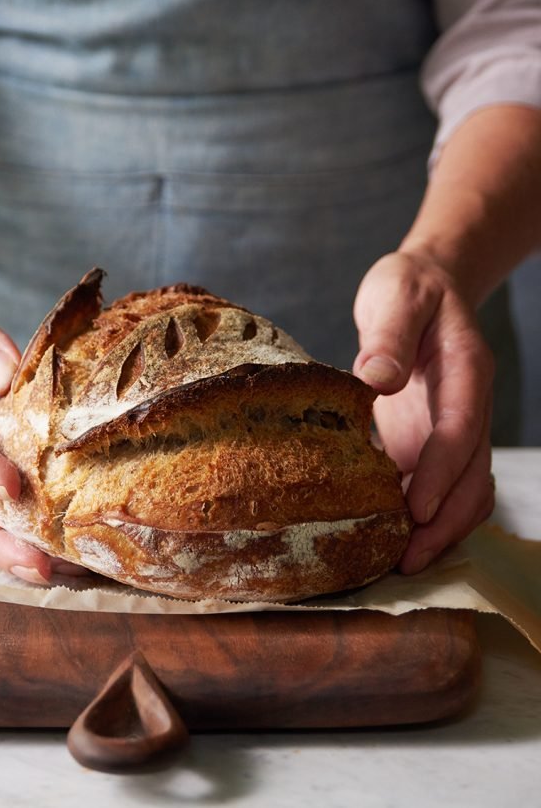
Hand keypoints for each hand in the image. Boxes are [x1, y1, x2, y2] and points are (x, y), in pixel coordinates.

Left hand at [352, 251, 494, 573]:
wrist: (427, 286)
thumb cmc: (410, 288)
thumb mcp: (397, 294)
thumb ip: (388, 334)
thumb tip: (375, 378)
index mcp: (467, 370)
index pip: (461, 429)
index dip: (442, 472)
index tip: (418, 509)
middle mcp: (470, 407)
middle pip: (474, 476)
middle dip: (446, 522)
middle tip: (407, 559)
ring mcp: (455, 427)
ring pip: (465, 491)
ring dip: (440, 530)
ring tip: (399, 564)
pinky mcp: (433, 439)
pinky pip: (442, 486)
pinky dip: (426, 517)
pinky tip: (391, 538)